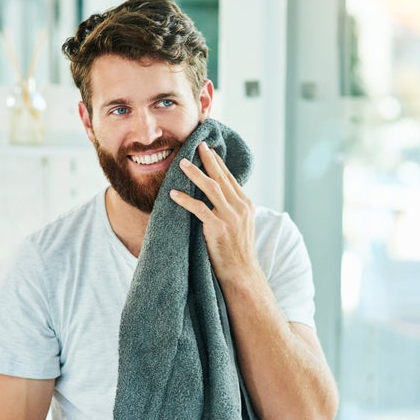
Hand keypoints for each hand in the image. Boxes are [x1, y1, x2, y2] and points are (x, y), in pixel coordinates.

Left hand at [169, 142, 261, 286]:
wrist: (242, 273)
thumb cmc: (237, 252)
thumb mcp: (241, 226)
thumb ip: (232, 210)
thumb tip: (217, 198)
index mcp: (247, 205)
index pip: (230, 178)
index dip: (219, 163)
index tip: (208, 150)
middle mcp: (241, 208)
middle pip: (222, 177)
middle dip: (209, 160)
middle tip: (197, 145)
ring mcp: (231, 218)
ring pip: (212, 188)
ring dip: (195, 174)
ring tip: (182, 163)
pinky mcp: (219, 228)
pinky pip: (199, 209)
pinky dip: (185, 200)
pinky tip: (173, 194)